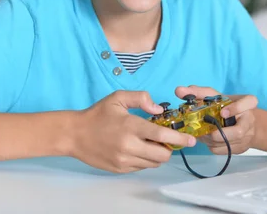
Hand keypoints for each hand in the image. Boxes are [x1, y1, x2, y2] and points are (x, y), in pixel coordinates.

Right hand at [70, 90, 195, 172]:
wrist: (74, 135)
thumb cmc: (98, 114)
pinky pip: (142, 167)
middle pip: (162, 155)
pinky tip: (139, 149)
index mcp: (131, 126)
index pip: (162, 136)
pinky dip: (146, 159)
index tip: (191, 139)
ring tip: (152, 143)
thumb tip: (159, 109)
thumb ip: (141, 98)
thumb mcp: (118, 98)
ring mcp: (124, 160)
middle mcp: (129, 146)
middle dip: (170, 148)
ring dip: (158, 154)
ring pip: (153, 163)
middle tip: (168, 140)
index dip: (180, 138)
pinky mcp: (120, 169)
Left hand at [175, 86, 257, 154]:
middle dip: (218, 133)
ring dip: (211, 140)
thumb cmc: (226, 106)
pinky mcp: (240, 148)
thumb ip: (198, 93)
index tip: (222, 112)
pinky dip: (212, 145)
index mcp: (247, 103)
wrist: (240, 122)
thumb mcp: (215, 96)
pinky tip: (208, 139)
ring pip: (228, 143)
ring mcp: (247, 136)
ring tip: (203, 133)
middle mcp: (250, 119)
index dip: (236, 108)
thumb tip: (178, 91)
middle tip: (206, 131)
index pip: (250, 102)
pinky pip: (223, 150)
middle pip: (239, 131)